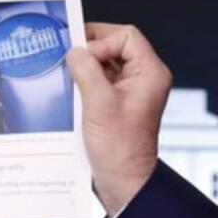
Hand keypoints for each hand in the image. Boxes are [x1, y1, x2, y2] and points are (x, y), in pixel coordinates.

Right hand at [66, 22, 171, 213]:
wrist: (123, 181)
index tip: (82, 57)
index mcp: (150, 73)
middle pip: (116, 46)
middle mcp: (144, 78)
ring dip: (85, 67)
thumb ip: (86, 70)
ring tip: (67, 76)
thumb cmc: (120, 149)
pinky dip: (85, 81)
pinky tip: (70, 90)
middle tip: (66, 58)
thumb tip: (74, 51)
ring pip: (106, 63)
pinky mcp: (118, 103)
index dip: (102, 41)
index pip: (126, 36)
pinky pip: (101, 80)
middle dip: (90, 50)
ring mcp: (132, 91)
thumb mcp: (98, 103)